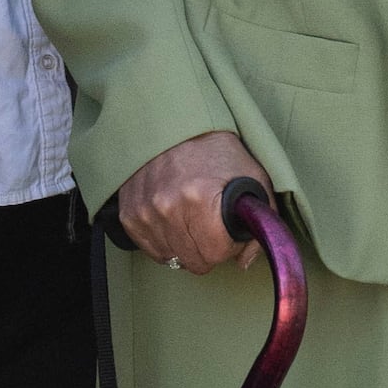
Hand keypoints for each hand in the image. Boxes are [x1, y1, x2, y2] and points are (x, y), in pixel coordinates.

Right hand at [115, 131, 272, 272]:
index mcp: (201, 199)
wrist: (176, 126)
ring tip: (192, 219)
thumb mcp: (255, 181)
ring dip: (185, 245)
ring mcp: (144, 211)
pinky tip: (175, 221)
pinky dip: (165, 240)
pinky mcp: (128, 213)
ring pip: (172, 257)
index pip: (215, 255)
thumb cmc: (219, 152)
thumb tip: (244, 262)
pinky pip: (151, 248)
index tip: (228, 230)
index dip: (228, 246)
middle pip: (193, 261)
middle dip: (208, 248)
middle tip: (212, 225)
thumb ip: (259, 225)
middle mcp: (167, 207)